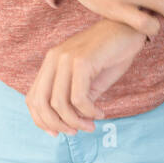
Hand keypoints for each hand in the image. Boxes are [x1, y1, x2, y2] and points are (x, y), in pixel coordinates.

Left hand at [26, 18, 146, 135]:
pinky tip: (99, 112)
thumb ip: (76, 98)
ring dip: (75, 121)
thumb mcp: (89, 80)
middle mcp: (54, 58)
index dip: (41, 120)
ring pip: (59, 103)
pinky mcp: (82, 61)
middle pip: (41, 103)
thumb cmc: (111, 54)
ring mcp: (66, 58)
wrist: (130, 30)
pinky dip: (88, 111)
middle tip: (75, 132)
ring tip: (90, 125)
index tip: (58, 133)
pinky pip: (78, 97)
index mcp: (51, 62)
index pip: (33, 98)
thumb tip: (70, 123)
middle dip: (56, 124)